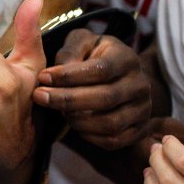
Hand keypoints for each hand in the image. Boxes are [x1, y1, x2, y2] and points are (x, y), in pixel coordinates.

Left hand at [34, 28, 151, 148]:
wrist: (116, 75)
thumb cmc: (92, 55)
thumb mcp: (81, 42)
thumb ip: (69, 52)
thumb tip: (56, 74)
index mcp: (126, 58)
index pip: (100, 70)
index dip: (68, 76)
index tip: (42, 77)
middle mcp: (140, 84)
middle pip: (105, 98)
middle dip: (67, 100)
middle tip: (40, 97)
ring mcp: (143, 109)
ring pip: (110, 123)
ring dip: (77, 120)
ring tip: (58, 111)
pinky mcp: (139, 130)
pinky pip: (114, 141)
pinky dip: (89, 136)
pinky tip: (73, 124)